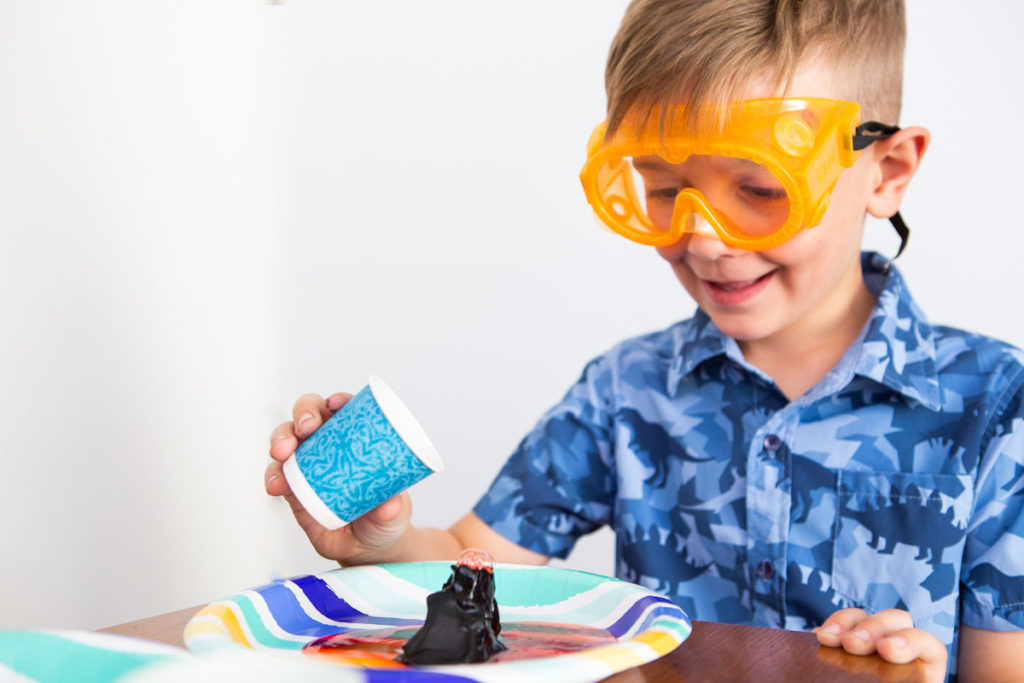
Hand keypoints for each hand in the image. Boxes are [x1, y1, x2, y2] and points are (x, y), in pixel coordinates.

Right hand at [264, 392, 413, 564]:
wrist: (367, 550)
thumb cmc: (384, 518)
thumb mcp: (394, 513)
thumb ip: (393, 510)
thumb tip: (390, 505)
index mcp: (356, 438)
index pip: (346, 410)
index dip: (338, 401)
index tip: (337, 404)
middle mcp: (329, 445)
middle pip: (311, 415)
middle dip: (304, 413)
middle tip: (306, 428)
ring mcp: (307, 464)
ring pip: (287, 439)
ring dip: (281, 439)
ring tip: (283, 452)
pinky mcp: (293, 488)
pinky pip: (278, 474)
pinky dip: (273, 475)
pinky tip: (276, 483)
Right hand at [815, 608, 946, 682]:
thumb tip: (895, 677)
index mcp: (921, 676)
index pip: (928, 646)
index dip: (911, 642)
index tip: (888, 652)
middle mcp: (898, 655)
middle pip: (896, 622)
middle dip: (873, 629)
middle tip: (852, 645)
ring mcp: (869, 648)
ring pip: (867, 617)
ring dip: (848, 624)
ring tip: (828, 639)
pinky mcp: (843, 646)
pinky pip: (841, 623)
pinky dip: (831, 625)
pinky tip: (820, 637)